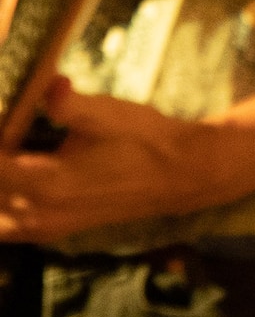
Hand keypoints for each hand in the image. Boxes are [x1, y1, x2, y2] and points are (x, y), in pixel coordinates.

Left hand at [0, 78, 240, 241]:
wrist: (176, 173)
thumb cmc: (144, 139)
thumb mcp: (108, 113)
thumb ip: (68, 103)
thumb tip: (48, 85)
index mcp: (48, 184)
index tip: (3, 112)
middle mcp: (37, 213)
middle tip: (10, 125)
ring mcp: (40, 227)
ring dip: (0, 180)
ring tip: (16, 151)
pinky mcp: (46, 231)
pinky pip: (4, 223)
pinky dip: (3, 199)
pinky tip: (17, 174)